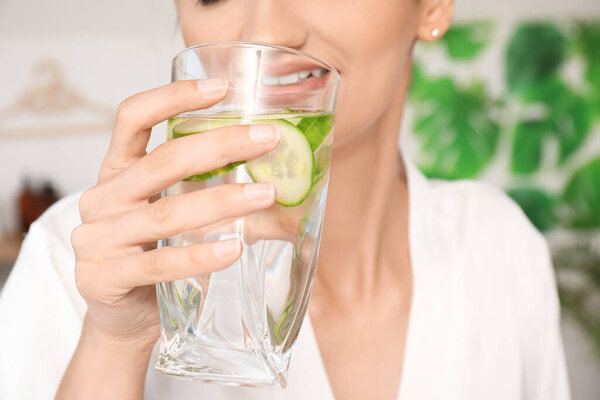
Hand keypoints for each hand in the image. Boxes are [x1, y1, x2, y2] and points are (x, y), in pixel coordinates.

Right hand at [57, 80, 281, 399]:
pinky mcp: (103, 279)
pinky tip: (235, 248)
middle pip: (161, 162)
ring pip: (166, 214)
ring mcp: (98, 240)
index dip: (173, 96)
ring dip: (221, 202)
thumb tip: (273, 169)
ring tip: (266, 194)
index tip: (221, 87)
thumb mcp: (168, 211)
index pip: (132, 118)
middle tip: (267, 139)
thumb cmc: (154, 254)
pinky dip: (201, 255)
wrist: (122, 319)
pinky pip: (160, 264)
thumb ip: (199, 187)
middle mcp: (101, 200)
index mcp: (115, 173)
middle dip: (219, 146)